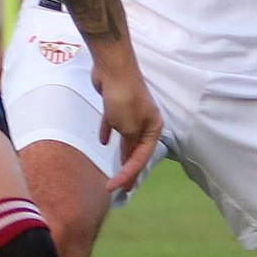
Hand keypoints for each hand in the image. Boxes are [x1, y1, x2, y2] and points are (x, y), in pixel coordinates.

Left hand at [91, 50, 162, 191]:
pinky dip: (109, 133)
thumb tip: (128, 153)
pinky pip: (113, 124)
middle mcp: (145, 121)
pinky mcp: (117, 105)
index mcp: (153, 128)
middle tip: (120, 188)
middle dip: (128, 169)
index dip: (128, 175)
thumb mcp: (128, 127)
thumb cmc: (124, 98)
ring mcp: (131, 113)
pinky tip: (102, 141)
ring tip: (115, 171)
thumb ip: (129, 143)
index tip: (115, 188)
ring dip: (120, 154)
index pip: (141, 158)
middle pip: (136, 150)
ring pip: (126, 139)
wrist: (113, 68)